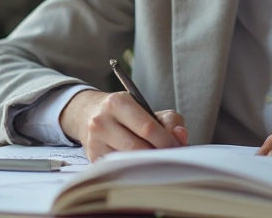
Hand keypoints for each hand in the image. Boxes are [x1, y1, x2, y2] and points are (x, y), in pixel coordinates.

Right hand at [59, 90, 188, 160]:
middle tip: (170, 158)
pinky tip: (139, 164)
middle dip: (158, 155)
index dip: (167, 141)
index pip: (147, 128)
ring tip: (156, 160)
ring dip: (147, 164)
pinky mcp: (93, 157)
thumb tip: (181, 136)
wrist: (91, 113)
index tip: (178, 148)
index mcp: (118, 103)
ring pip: (128, 161)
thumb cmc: (126, 112)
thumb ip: (170, 120)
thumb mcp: (148, 108)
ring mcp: (95, 141)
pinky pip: (119, 168)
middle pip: (138, 148)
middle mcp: (102, 121)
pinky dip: (133, 168)